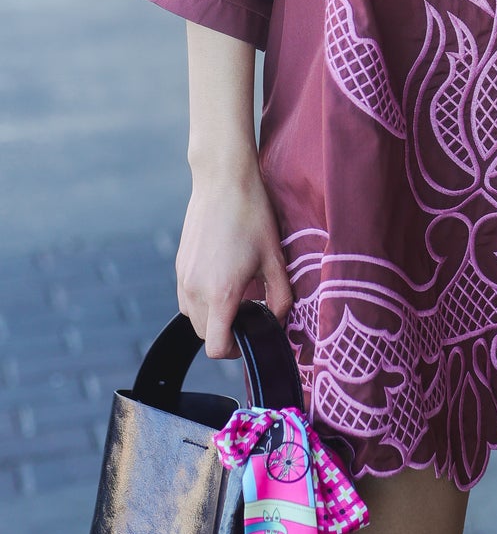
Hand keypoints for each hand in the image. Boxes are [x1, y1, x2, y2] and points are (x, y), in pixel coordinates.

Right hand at [176, 145, 293, 359]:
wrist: (223, 182)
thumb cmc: (252, 217)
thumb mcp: (275, 259)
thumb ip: (281, 297)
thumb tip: (277, 320)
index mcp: (221, 293)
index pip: (216, 347)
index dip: (235, 351)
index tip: (250, 336)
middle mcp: (195, 290)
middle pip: (205, 335)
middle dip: (226, 333)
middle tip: (249, 312)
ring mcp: (183, 278)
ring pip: (193, 319)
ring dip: (212, 317)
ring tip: (236, 294)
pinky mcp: (179, 266)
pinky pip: (186, 299)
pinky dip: (202, 301)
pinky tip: (222, 279)